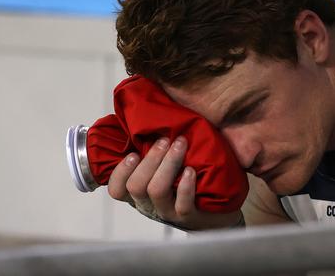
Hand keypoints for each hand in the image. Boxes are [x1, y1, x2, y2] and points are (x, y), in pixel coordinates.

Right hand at [107, 136, 242, 229]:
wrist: (218, 210)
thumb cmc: (186, 179)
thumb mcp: (164, 167)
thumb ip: (150, 148)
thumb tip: (139, 117)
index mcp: (139, 193)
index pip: (117, 189)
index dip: (120, 172)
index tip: (134, 153)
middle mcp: (149, 205)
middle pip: (136, 186)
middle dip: (150, 159)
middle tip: (164, 140)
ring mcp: (168, 213)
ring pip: (156, 190)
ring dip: (167, 164)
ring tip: (180, 145)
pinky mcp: (189, 218)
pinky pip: (182, 204)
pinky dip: (185, 186)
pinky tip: (190, 171)